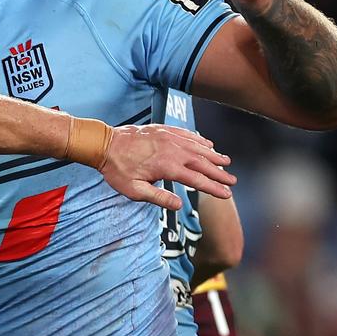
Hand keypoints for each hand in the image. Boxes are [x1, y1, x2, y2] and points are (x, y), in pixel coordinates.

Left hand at [100, 124, 234, 209]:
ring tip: (226, 162)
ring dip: (213, 155)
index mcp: (167, 167)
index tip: (227, 194)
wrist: (104, 144)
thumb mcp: (134, 190)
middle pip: (202, 162)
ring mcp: (169, 137)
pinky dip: (199, 139)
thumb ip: (158, 197)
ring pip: (197, 147)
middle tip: (232, 181)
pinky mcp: (163, 129)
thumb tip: (179, 206)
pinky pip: (187, 133)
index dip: (213, 188)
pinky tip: (208, 144)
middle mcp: (172, 150)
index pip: (197, 180)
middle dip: (219, 173)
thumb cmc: (117, 170)